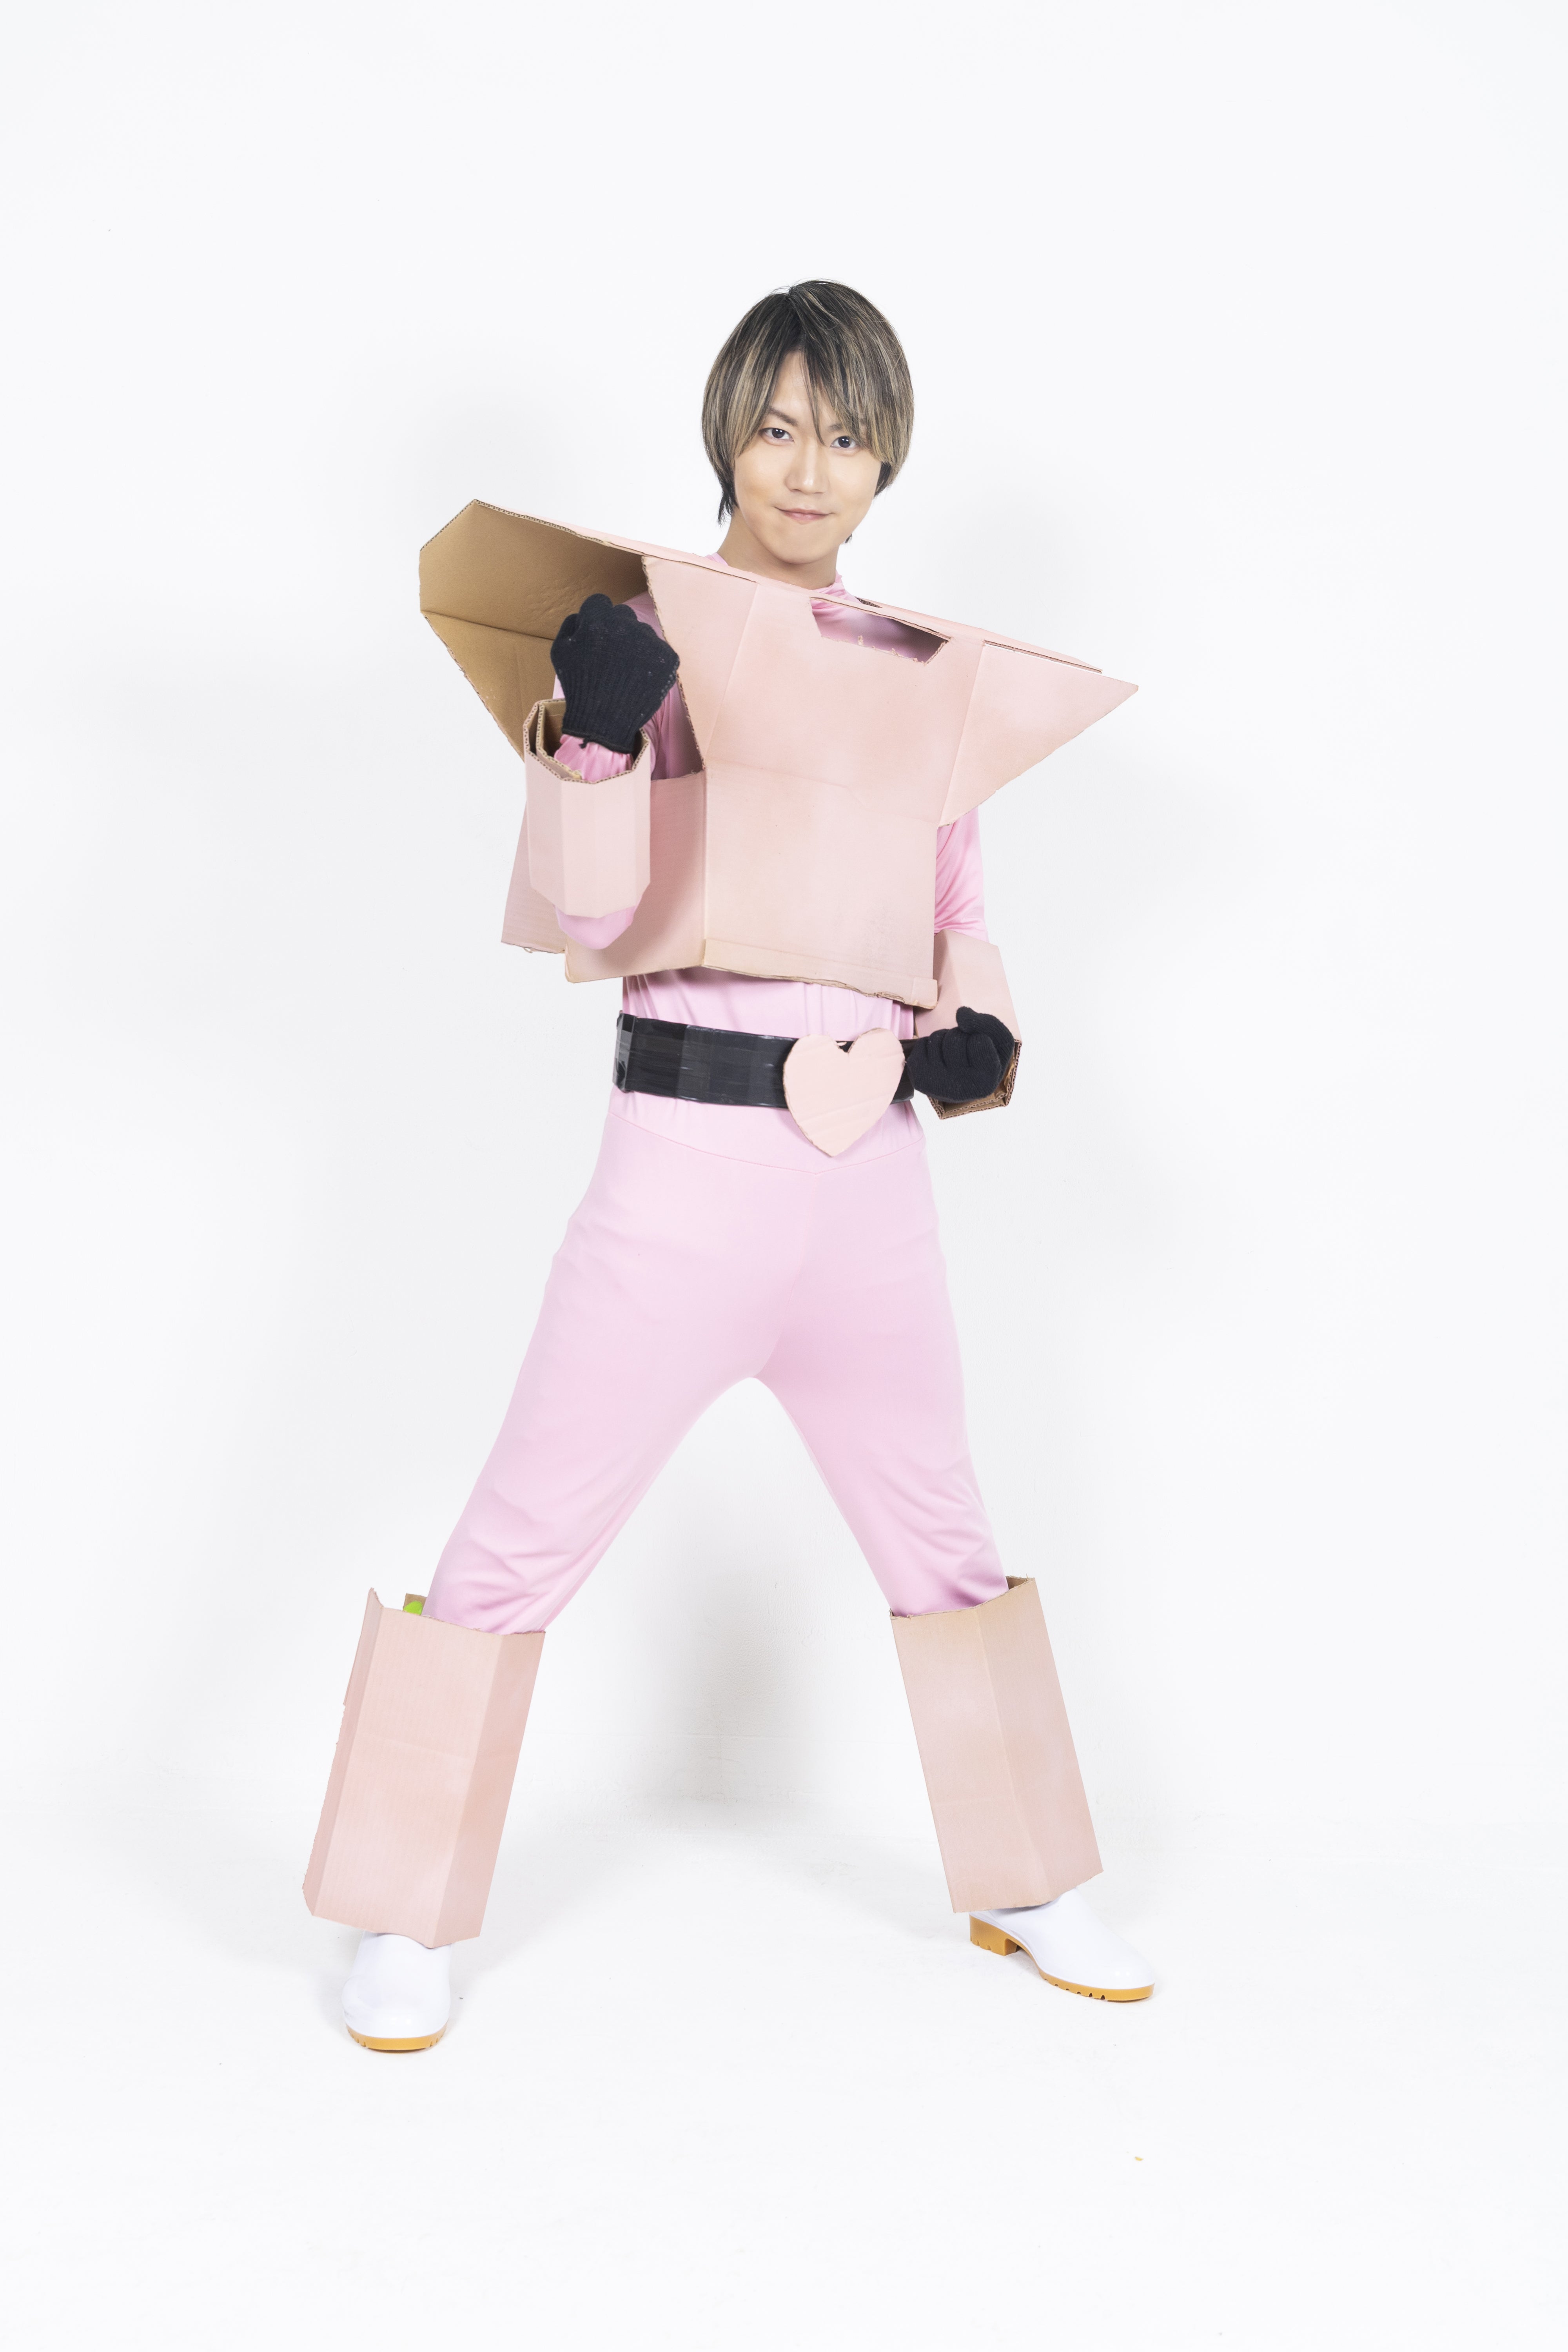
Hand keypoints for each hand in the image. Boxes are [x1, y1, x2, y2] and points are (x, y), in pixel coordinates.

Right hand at [550, 594, 679, 755]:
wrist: (603, 720)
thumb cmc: (579, 686)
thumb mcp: (560, 652)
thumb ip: (570, 626)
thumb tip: (582, 616)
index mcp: (598, 619)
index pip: (599, 603)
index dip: (595, 619)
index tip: (596, 635)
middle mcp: (626, 624)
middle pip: (622, 616)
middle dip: (616, 630)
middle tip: (611, 656)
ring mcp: (649, 640)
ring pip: (642, 633)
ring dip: (635, 645)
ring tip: (627, 671)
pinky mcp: (667, 658)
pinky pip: (660, 651)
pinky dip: (652, 662)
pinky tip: (641, 678)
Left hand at [902, 1006, 1014, 1103]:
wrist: (963, 1083)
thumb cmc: (982, 1059)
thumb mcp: (998, 1041)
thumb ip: (987, 1022)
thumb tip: (960, 1013)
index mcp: (987, 1081)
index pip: (979, 1040)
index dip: (980, 1038)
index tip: (981, 1052)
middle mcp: (963, 1089)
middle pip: (955, 1037)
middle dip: (960, 1035)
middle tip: (964, 1051)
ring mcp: (939, 1086)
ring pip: (937, 1038)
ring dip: (944, 1038)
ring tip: (951, 1055)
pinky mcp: (921, 1080)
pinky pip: (921, 1043)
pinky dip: (928, 1044)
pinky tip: (937, 1059)